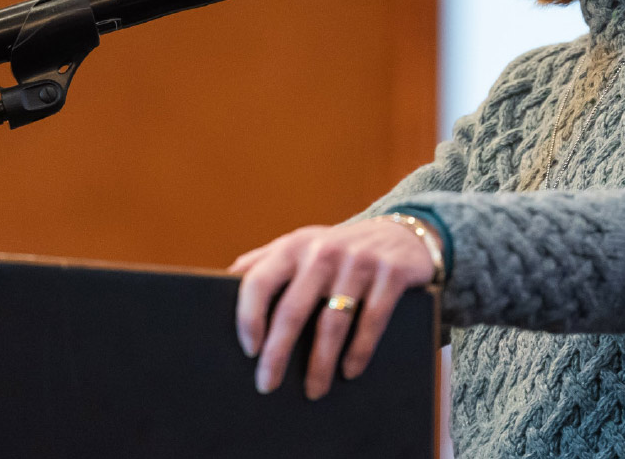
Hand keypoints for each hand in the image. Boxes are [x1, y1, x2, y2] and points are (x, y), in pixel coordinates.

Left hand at [229, 217, 436, 399]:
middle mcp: (323, 251)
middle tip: (267, 384)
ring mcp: (358, 262)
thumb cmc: (338, 250)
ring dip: (320, 363)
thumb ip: (265, 260)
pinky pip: (372, 321)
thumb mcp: (301, 246)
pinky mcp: (390, 274)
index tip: (248, 350)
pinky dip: (359, 351)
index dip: (249, 318)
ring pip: (333, 322)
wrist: (401, 235)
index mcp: (293, 246)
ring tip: (313, 390)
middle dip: (277, 353)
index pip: (258, 281)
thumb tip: (223, 282)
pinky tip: (349, 372)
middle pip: (293, 310)